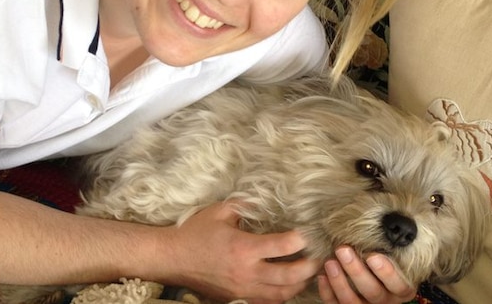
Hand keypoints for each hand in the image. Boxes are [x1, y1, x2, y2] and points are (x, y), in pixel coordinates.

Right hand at [166, 200, 321, 303]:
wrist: (172, 258)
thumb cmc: (196, 232)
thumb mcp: (220, 211)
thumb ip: (246, 204)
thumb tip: (267, 199)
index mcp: (244, 248)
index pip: (284, 246)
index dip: (302, 239)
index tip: (309, 232)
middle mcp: (246, 272)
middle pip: (290, 276)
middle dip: (310, 266)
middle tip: (319, 257)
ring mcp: (243, 290)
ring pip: (281, 295)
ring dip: (299, 285)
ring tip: (308, 273)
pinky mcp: (237, 298)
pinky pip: (266, 303)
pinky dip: (281, 296)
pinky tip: (288, 285)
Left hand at [316, 247, 416, 303]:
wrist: (368, 271)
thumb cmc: (381, 255)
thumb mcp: (391, 251)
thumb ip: (389, 244)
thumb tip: (386, 219)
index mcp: (401, 288)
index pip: (399, 285)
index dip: (387, 272)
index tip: (373, 256)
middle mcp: (386, 300)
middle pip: (373, 292)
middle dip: (356, 271)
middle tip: (343, 250)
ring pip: (352, 302)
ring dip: (339, 282)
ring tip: (329, 262)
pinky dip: (327, 292)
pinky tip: (321, 276)